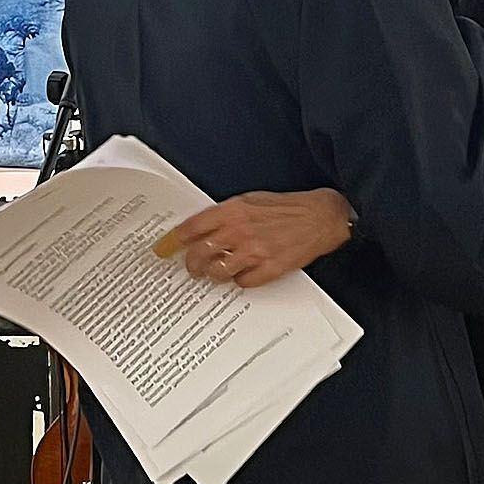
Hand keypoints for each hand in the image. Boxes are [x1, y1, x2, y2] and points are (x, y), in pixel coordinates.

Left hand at [152, 188, 352, 286]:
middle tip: (192, 268)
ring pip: (217, 272)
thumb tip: (201, 229)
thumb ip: (225, 214)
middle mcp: (240, 231)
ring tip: (216, 272)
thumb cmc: (287, 208)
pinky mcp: (270, 269)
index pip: (191, 228)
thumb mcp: (251, 200)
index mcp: (233, 210)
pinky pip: (242, 283)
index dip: (173, 241)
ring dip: (213, 275)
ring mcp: (254, 252)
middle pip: (199, 254)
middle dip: (190, 264)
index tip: (163, 248)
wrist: (320, 217)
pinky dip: (239, 281)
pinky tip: (243, 274)